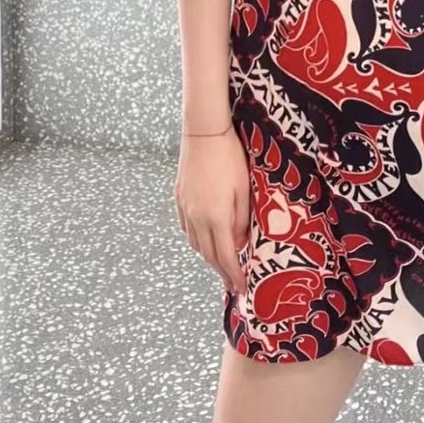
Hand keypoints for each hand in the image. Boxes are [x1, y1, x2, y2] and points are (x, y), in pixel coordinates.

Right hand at [174, 128, 251, 294]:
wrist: (203, 133)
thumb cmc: (230, 157)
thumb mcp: (245, 189)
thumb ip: (243, 220)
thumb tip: (240, 243)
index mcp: (216, 217)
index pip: (226, 257)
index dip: (234, 275)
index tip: (241, 289)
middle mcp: (197, 218)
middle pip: (208, 255)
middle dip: (222, 272)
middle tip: (233, 284)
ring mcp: (185, 209)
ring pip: (196, 243)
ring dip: (209, 258)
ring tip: (221, 264)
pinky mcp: (179, 198)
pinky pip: (187, 229)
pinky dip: (197, 240)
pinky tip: (204, 239)